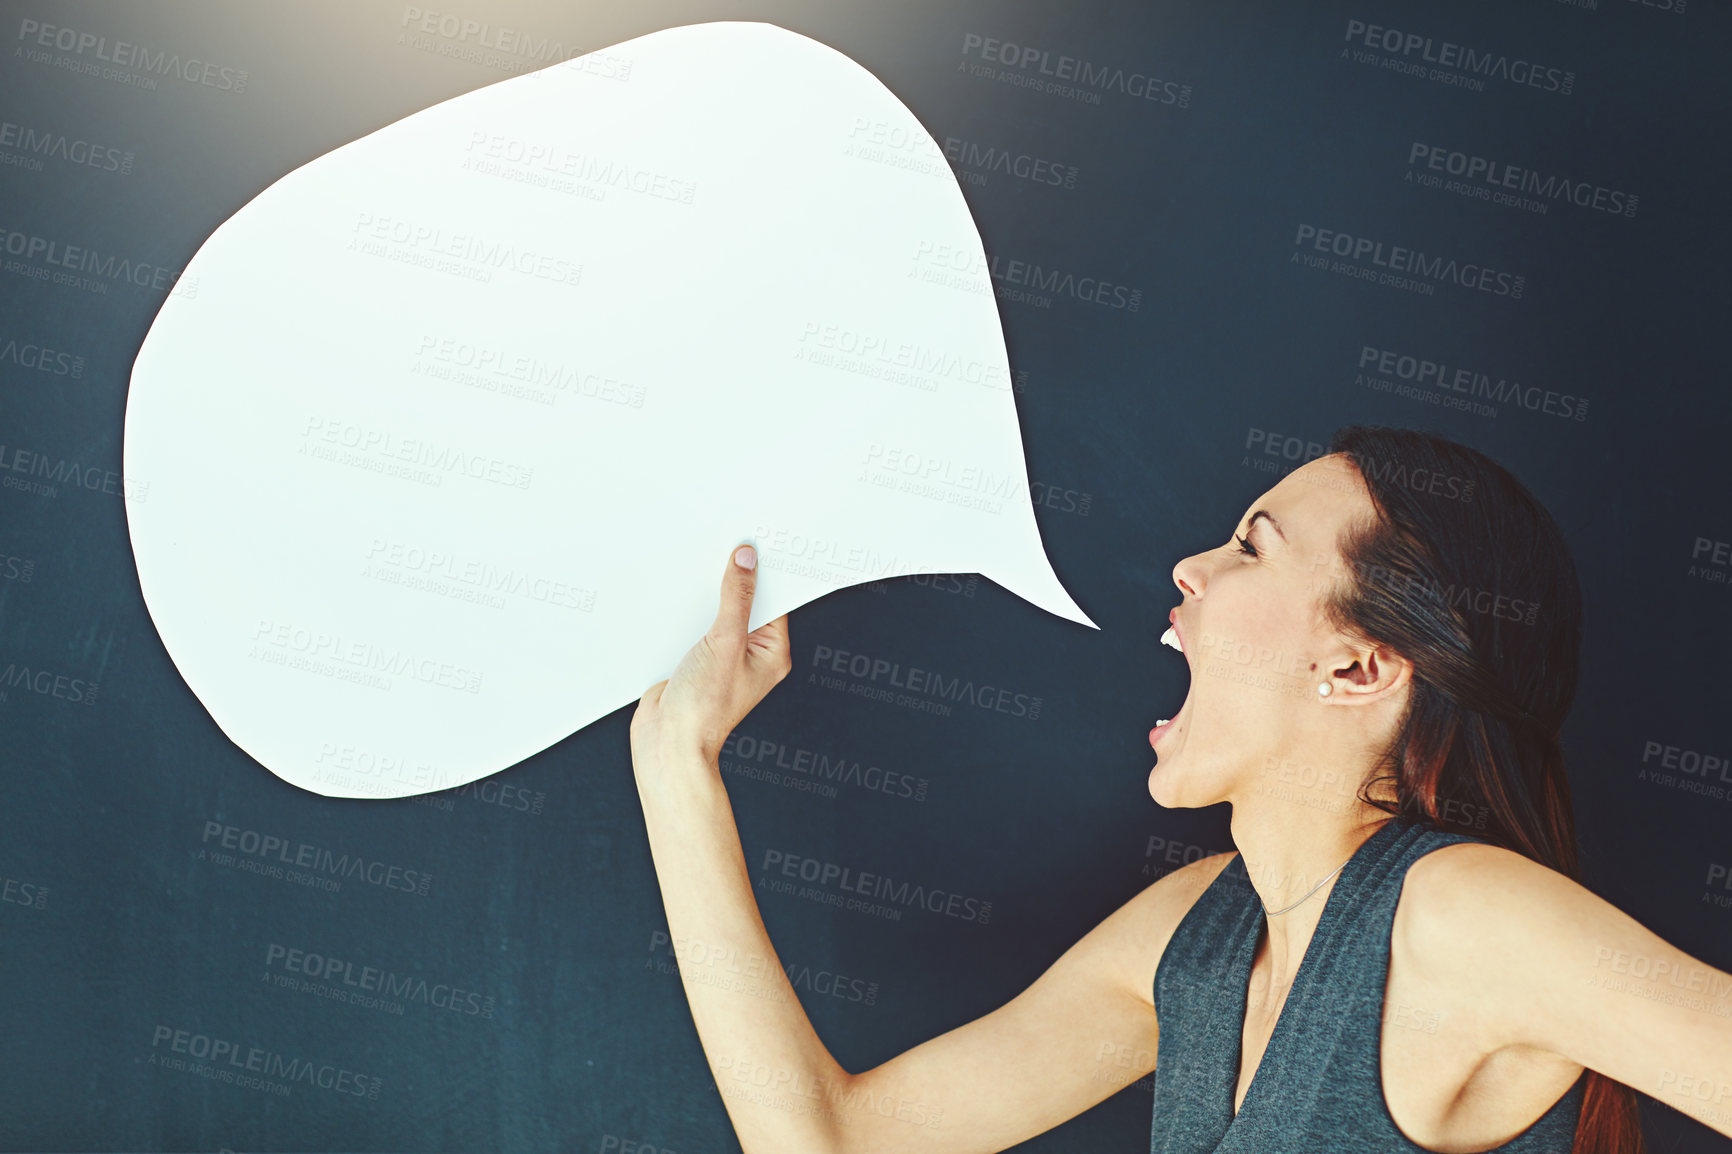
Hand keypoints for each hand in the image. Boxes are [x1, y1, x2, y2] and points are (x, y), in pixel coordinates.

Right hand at [631, 544, 791, 772]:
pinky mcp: (694, 659)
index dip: (765, 572)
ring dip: (706, 595)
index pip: (775, 600)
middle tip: (725, 546)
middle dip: (733, 579)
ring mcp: (721, 656)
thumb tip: (746, 562)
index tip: (755, 543)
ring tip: (697, 567)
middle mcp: (749, 653)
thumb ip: (736, 600)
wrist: (667, 743)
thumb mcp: (725, 643)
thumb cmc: (705, 709)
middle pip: (745, 603)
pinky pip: (694, 625)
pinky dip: (686, 611)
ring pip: (717, 612)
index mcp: (772, 652)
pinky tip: (676, 595)